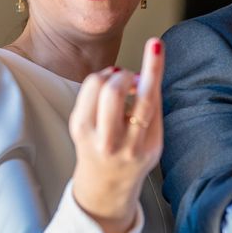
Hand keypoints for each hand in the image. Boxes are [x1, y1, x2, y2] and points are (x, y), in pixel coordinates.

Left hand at [68, 38, 163, 232]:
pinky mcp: (76, 127)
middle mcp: (114, 143)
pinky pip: (87, 90)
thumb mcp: (154, 141)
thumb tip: (145, 73)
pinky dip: (100, 82)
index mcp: (140, 146)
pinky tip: (107, 93)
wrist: (106, 187)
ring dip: (111, 76)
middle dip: (124, 75)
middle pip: (113, 91)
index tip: (155, 45)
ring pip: (96, 85)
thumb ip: (153, 109)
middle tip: (131, 80)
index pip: (148, 100)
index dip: (153, 68)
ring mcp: (91, 136)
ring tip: (119, 84)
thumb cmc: (134, 157)